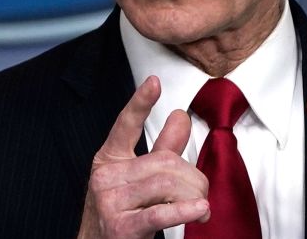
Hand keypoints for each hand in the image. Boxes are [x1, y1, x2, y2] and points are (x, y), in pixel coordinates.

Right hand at [77, 76, 210, 238]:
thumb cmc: (120, 215)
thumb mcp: (136, 179)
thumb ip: (160, 149)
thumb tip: (180, 116)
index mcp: (108, 160)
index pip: (125, 125)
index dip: (140, 103)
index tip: (154, 82)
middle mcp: (105, 177)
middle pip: (163, 161)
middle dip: (192, 177)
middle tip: (201, 191)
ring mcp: (110, 202)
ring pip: (166, 185)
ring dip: (193, 196)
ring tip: (200, 206)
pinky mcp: (121, 227)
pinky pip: (160, 213)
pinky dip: (184, 211)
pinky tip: (200, 210)